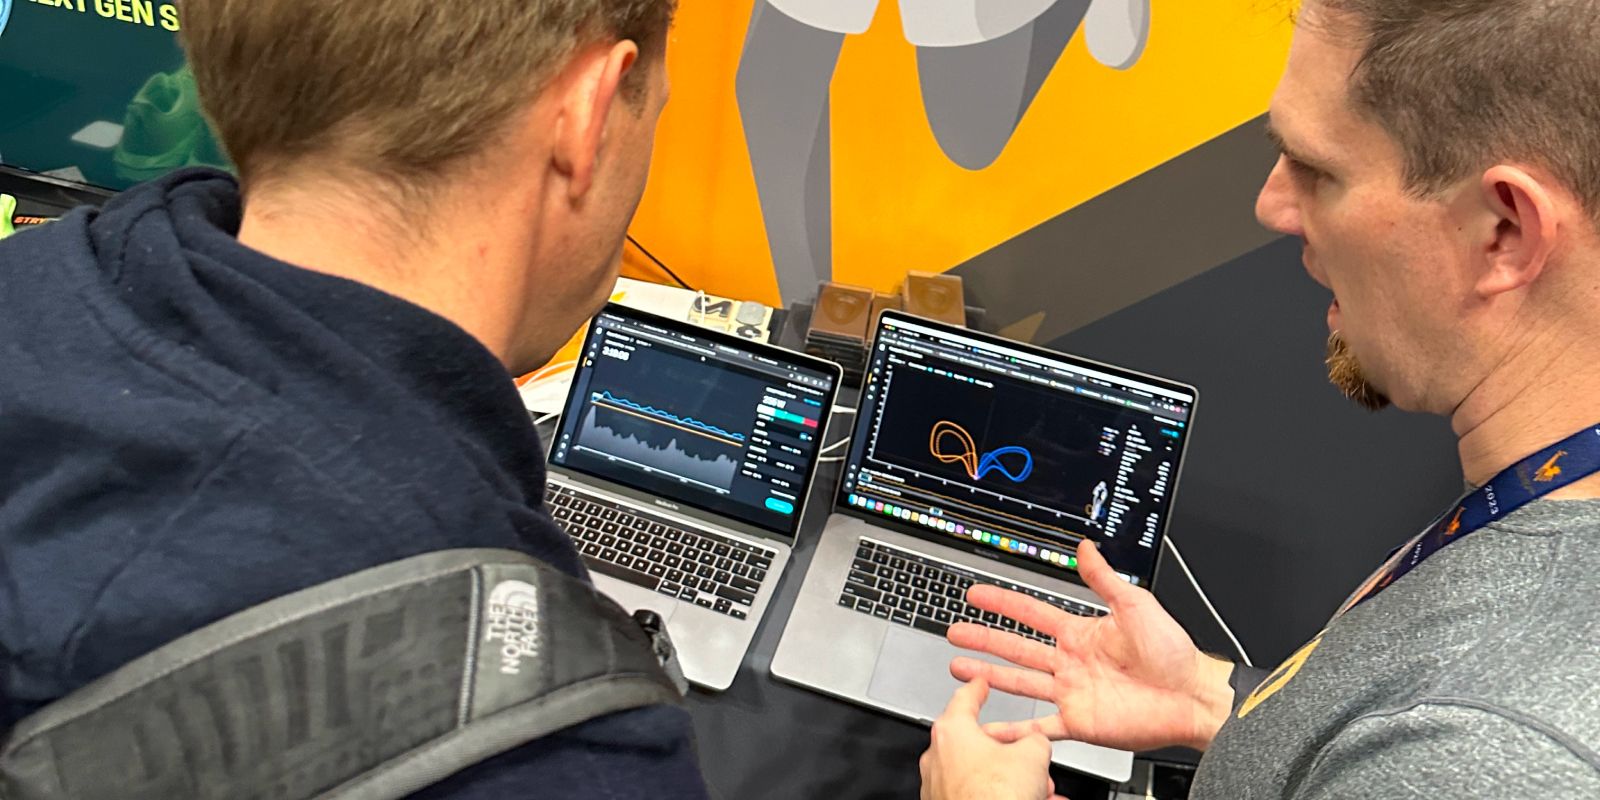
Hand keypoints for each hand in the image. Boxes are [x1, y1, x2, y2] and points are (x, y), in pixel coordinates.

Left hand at [920, 678, 1064, 799]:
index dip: (979, 688)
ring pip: (983, 774)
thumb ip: (1035, 739)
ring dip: (1013, 779)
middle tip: (1033, 759)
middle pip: (980, 743)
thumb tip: (1036, 742)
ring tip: (1041, 791)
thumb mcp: (1033, 755)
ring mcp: (938, 786)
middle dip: (1013, 752)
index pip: (965, 698)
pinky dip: (1001, 795)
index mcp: (952, 731)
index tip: (980, 682)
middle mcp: (938, 757)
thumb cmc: (995, 797)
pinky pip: (977, 794)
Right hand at [948, 540, 1233, 751]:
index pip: (1032, 613)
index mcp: (1082, 634)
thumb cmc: (1173, 652)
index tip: (978, 594)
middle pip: (1016, 647)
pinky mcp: (1078, 722)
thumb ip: (1104, 579)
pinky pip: (1038, 726)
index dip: (1004, 602)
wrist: (1192, 696)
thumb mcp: (1135, 605)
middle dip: (984, 639)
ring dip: (989, 676)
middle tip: (956, 631)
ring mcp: (1072, 693)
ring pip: (1019, 682)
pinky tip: (990, 726)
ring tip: (960, 670)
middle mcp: (1072, 662)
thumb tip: (1086, 547)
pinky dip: (1013, 729)